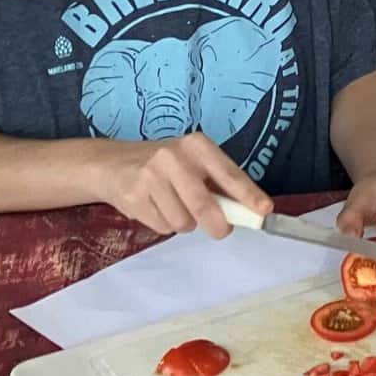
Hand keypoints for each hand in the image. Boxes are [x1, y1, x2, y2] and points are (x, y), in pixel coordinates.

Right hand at [94, 132, 270, 239]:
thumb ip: (217, 183)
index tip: (264, 210)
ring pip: (183, 221)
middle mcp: (173, 156)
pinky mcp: (134, 196)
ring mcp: (151, 176)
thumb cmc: (164, 165)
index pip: (228, 173)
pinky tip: (156, 207)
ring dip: (185, 223)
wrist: (112, 164)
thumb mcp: (192, 162)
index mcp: (196, 145)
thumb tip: (247, 210)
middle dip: (218, 224)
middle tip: (221, 230)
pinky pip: (163, 227)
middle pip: (204, 204)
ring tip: (174, 206)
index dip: (248, 194)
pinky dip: (165, 225)